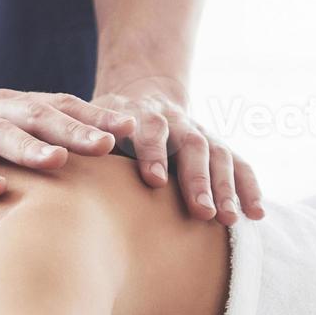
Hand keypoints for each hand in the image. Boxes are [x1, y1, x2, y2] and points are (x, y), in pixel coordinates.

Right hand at [0, 89, 137, 196]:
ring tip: (60, 162)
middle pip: (32, 116)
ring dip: (28, 148)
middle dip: (72, 129)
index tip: (134, 126)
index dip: (93, 114)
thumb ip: (26, 138)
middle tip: (110, 143)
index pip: (55, 105)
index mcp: (1, 106)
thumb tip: (87, 157)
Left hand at [92, 78, 262, 224]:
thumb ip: (83, 145)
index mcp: (139, 112)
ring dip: (225, 188)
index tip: (154, 180)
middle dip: (197, 178)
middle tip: (200, 210)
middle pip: (191, 144)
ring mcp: (199, 131)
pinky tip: (256, 214)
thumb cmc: (103, 127)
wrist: (141, 94)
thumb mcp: (89, 126)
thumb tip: (59, 173)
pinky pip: (239, 164)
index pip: (149, 128)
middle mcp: (175, 119)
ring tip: (228, 220)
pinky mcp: (216, 146)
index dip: (153, 152)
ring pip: (218, 154)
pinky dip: (249, 188)